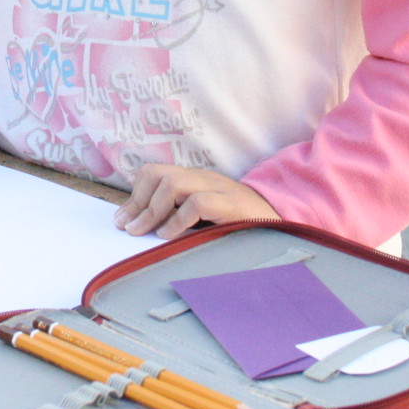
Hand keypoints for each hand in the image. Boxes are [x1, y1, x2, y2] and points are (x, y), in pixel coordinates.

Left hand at [113, 165, 278, 241]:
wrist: (284, 223)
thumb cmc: (241, 224)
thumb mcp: (206, 217)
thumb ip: (181, 215)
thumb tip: (144, 228)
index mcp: (196, 179)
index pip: (155, 172)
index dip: (135, 194)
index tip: (123, 219)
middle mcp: (205, 178)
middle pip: (158, 174)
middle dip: (138, 201)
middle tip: (128, 228)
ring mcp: (219, 189)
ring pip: (173, 183)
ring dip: (153, 210)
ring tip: (144, 232)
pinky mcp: (232, 206)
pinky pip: (197, 203)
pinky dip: (178, 220)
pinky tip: (169, 236)